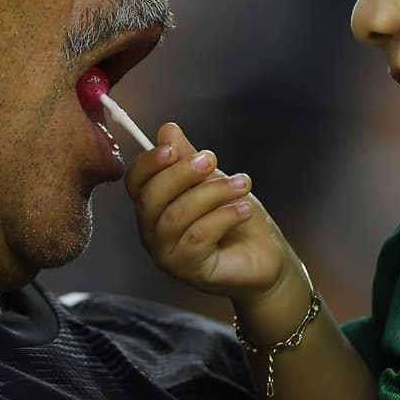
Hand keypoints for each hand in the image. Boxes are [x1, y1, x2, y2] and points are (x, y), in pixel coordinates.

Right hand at [125, 122, 293, 301]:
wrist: (265, 254)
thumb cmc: (235, 217)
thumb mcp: (213, 179)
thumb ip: (188, 157)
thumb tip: (167, 130)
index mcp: (153, 205)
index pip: (135, 181)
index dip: (149, 163)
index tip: (173, 147)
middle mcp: (152, 231)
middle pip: (151, 198)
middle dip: (181, 174)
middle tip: (211, 160)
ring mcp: (167, 254)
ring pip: (177, 215)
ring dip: (213, 193)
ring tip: (242, 184)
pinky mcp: (189, 270)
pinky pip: (198, 237)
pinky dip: (224, 216)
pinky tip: (244, 209)